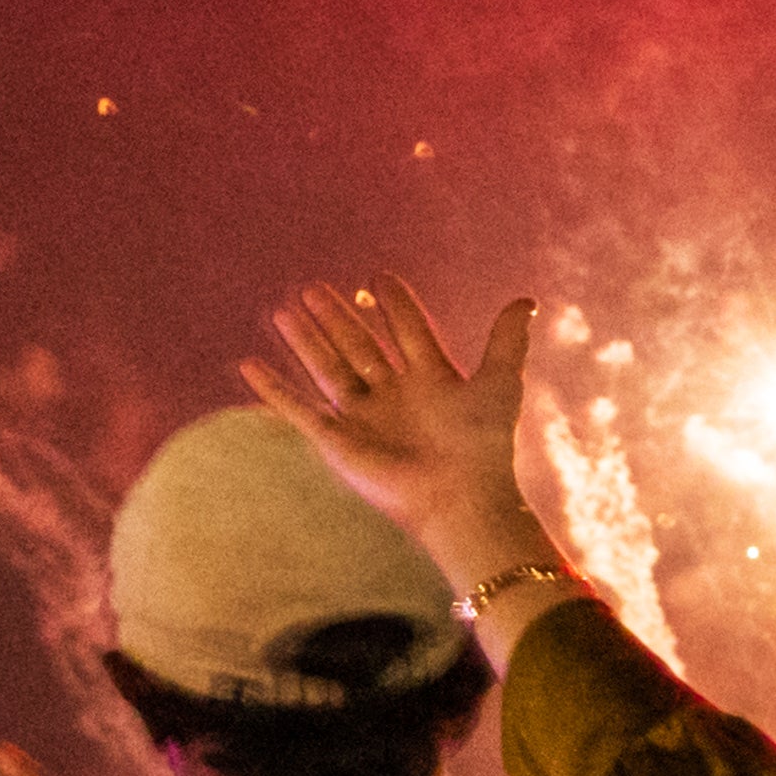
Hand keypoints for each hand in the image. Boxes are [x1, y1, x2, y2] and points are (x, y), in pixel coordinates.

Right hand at [249, 278, 547, 587]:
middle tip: (313, 287)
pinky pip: (297, 409)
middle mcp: (393, 396)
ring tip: (283, 309)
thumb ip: (507, 340)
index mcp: (430, 380)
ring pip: (327, 367)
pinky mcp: (337, 440)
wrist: (460, 497)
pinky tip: (248, 364)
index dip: (395, 306)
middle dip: (337, 317)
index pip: (407, 332)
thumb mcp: (499, 382)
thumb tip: (527, 300)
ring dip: (305, 339)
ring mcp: (363, 418)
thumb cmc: (483, 446)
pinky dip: (271, 389)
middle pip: (359, 346)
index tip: (379, 277)